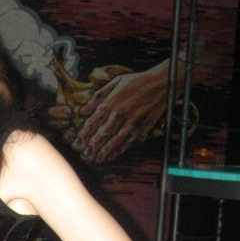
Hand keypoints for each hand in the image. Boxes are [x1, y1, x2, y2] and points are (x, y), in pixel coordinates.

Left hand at [48, 60, 171, 163]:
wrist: (163, 83)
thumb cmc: (138, 81)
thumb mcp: (115, 82)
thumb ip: (98, 97)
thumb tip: (83, 110)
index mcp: (112, 102)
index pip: (93, 122)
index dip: (83, 134)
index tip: (76, 142)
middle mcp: (120, 115)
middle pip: (102, 134)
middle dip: (91, 147)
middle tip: (83, 156)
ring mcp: (132, 123)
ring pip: (115, 141)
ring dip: (104, 152)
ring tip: (95, 160)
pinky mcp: (142, 129)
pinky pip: (128, 143)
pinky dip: (119, 150)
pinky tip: (112, 155)